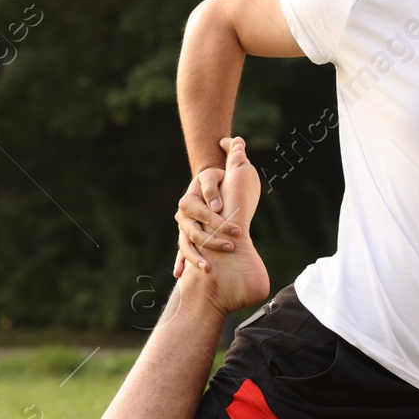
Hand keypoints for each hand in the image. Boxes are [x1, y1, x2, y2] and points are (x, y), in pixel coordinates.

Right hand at [172, 138, 242, 276]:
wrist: (212, 194)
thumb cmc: (222, 184)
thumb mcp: (229, 170)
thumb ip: (234, 156)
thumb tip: (238, 142)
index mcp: (194, 195)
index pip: (200, 198)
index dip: (211, 198)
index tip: (223, 207)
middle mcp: (185, 211)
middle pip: (193, 225)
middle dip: (212, 234)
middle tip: (232, 242)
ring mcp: (185, 226)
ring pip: (186, 242)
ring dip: (195, 255)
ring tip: (207, 267)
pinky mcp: (187, 239)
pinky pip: (183, 253)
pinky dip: (182, 264)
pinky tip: (180, 276)